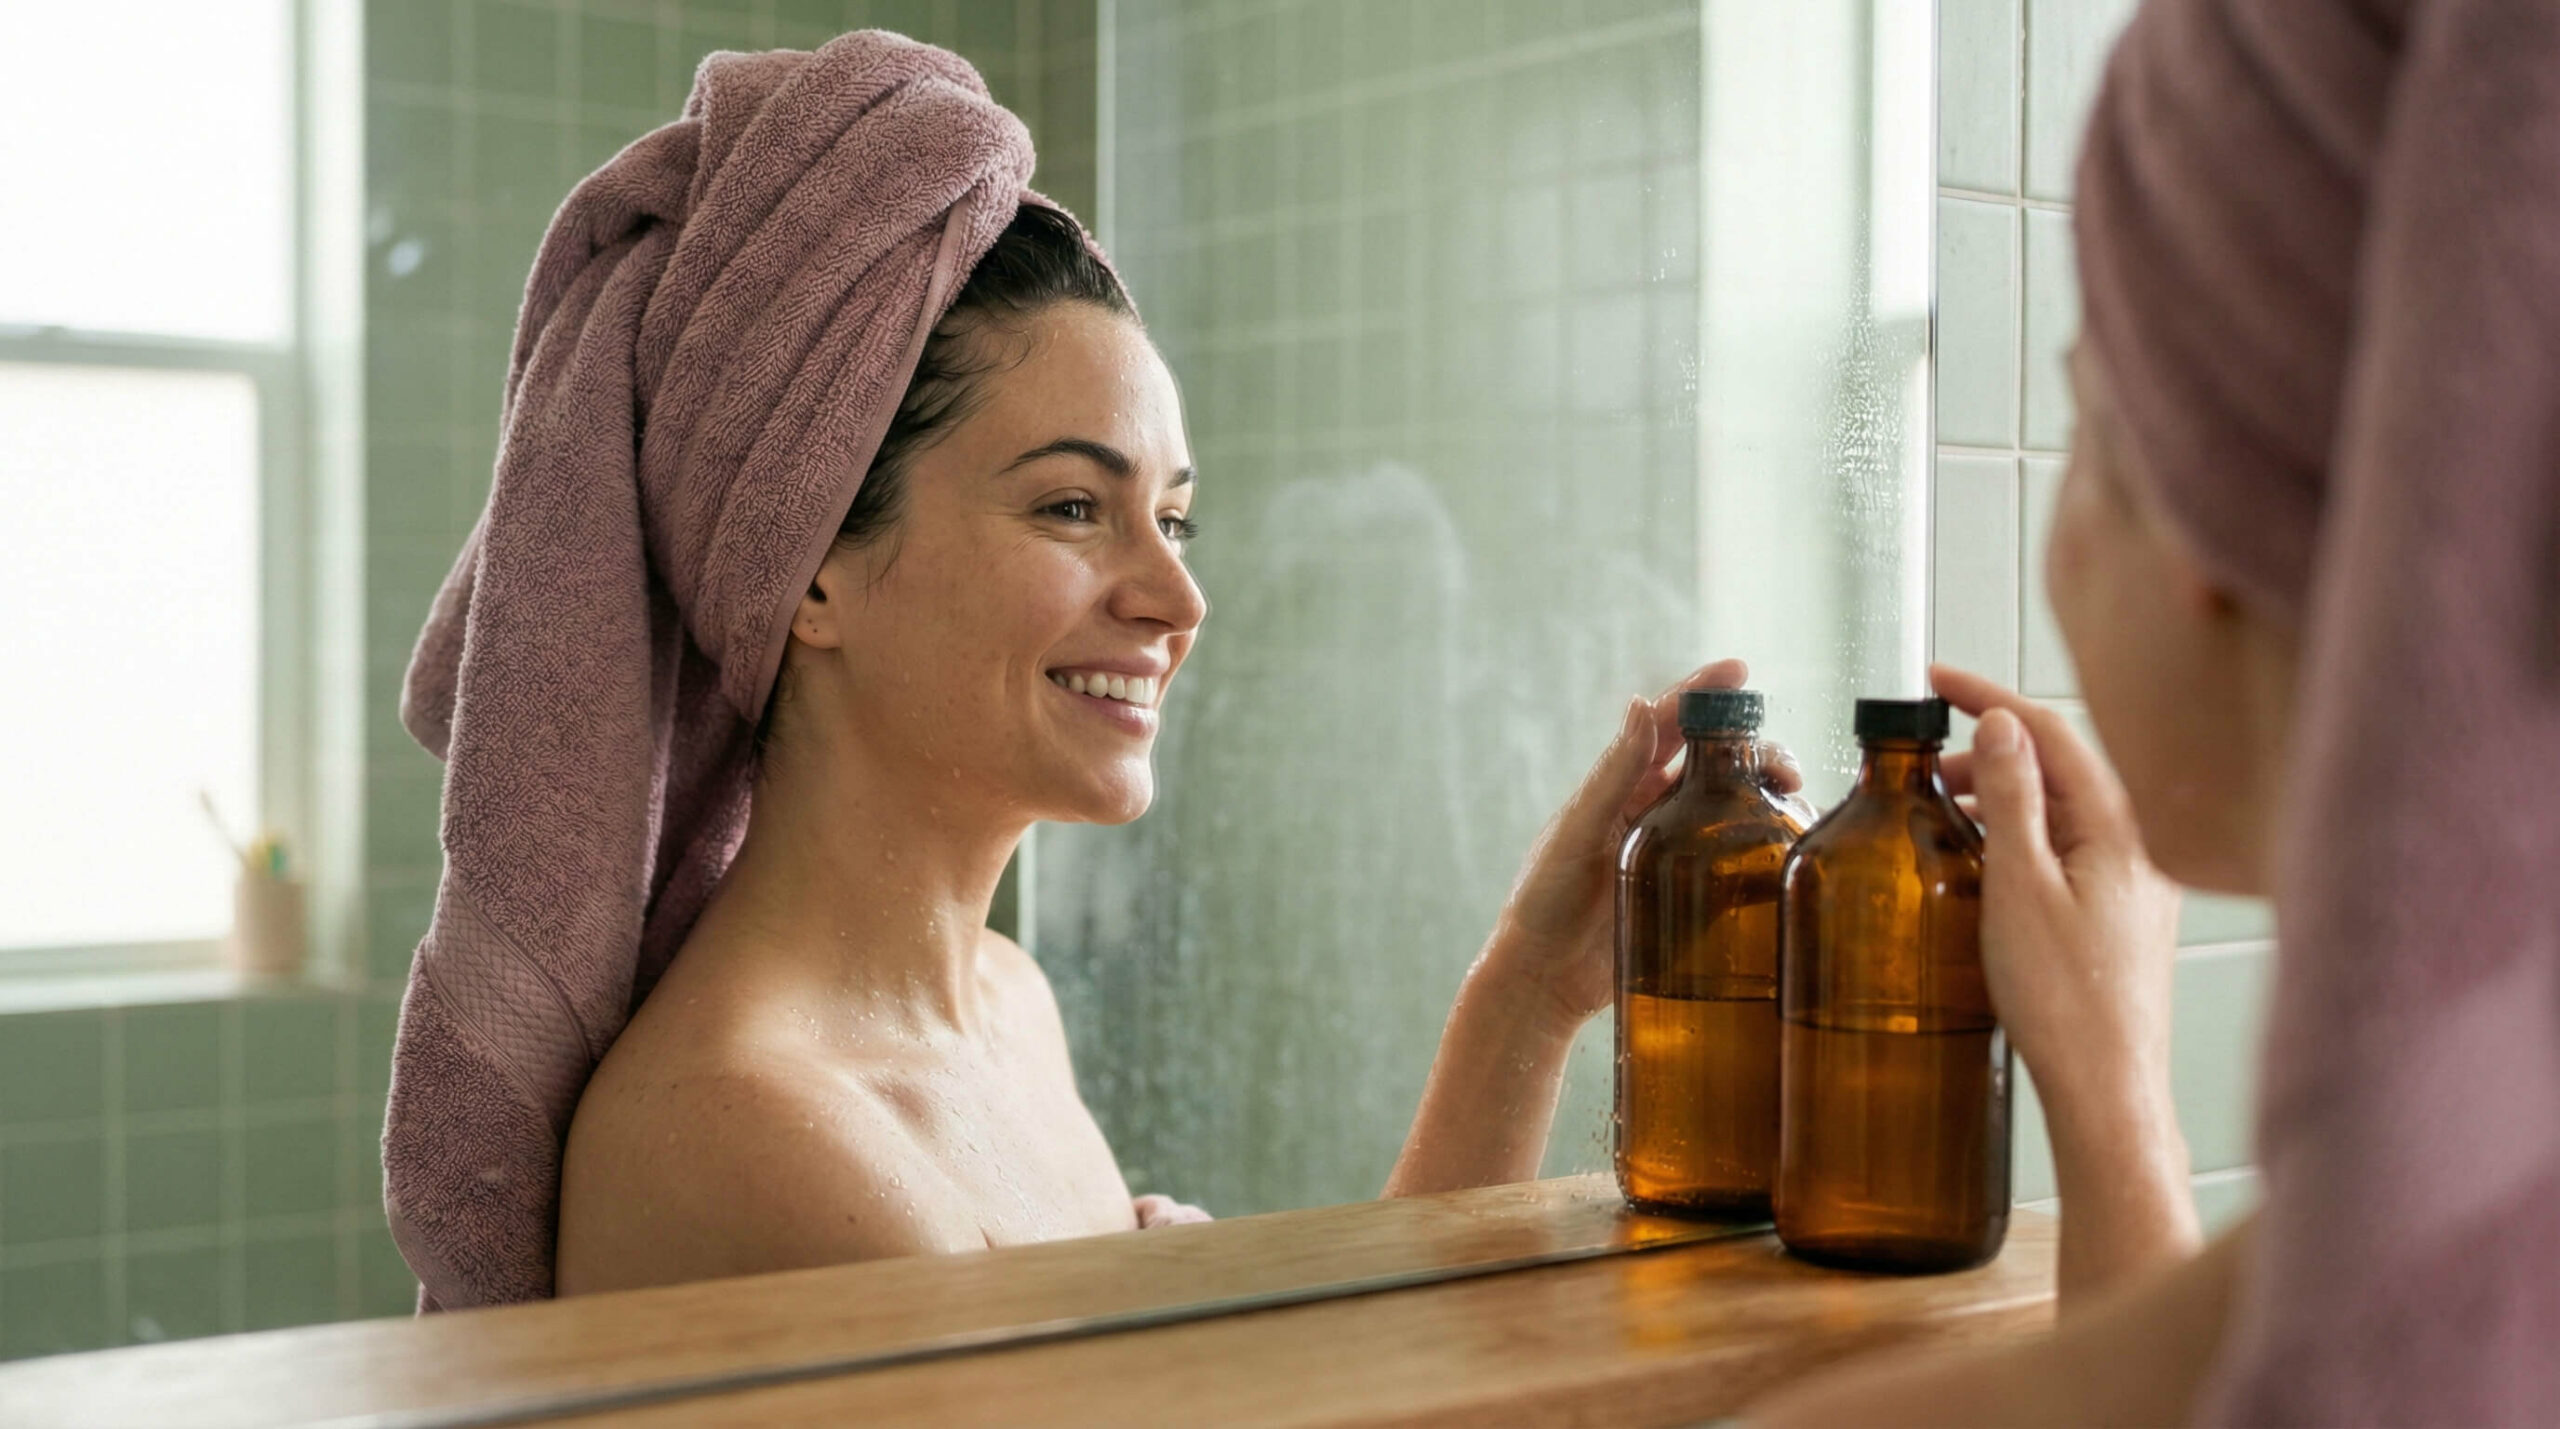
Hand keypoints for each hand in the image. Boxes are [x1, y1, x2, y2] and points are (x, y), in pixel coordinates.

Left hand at [1479, 658, 1804, 1036]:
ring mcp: (1678, 850)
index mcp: (1624, 784)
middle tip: (1781, 767)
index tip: (1742, 670)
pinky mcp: (1695, 892)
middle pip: (1719, 760)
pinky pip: (1741, 859)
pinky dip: (1770, 845)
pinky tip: (1793, 847)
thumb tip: (1641, 702)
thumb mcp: (1577, 832)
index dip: (1706, 691)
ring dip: (1768, 793)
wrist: (1544, 982)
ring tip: (1792, 801)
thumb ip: (1612, 773)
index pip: (1672, 723)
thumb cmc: (1544, 902)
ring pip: (1736, 805)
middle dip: (1756, 749)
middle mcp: (1656, 809)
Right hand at [1932, 664, 2198, 1298]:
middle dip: (1992, 748)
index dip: (1990, 697)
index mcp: (2123, 830)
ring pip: (2065, 810)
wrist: (2107, 1094)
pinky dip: (2022, 834)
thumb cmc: (2067, 1004)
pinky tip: (1982, 859)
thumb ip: (2011, 799)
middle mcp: (2142, 849)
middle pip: (2063, 766)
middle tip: (1924, 756)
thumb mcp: (2020, 888)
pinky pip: (2070, 849)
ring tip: (1943, 807)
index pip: (2054, 732)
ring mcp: (2136, 884)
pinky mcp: (2121, 917)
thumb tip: (2001, 724)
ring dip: (2004, 793)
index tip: (1935, 682)